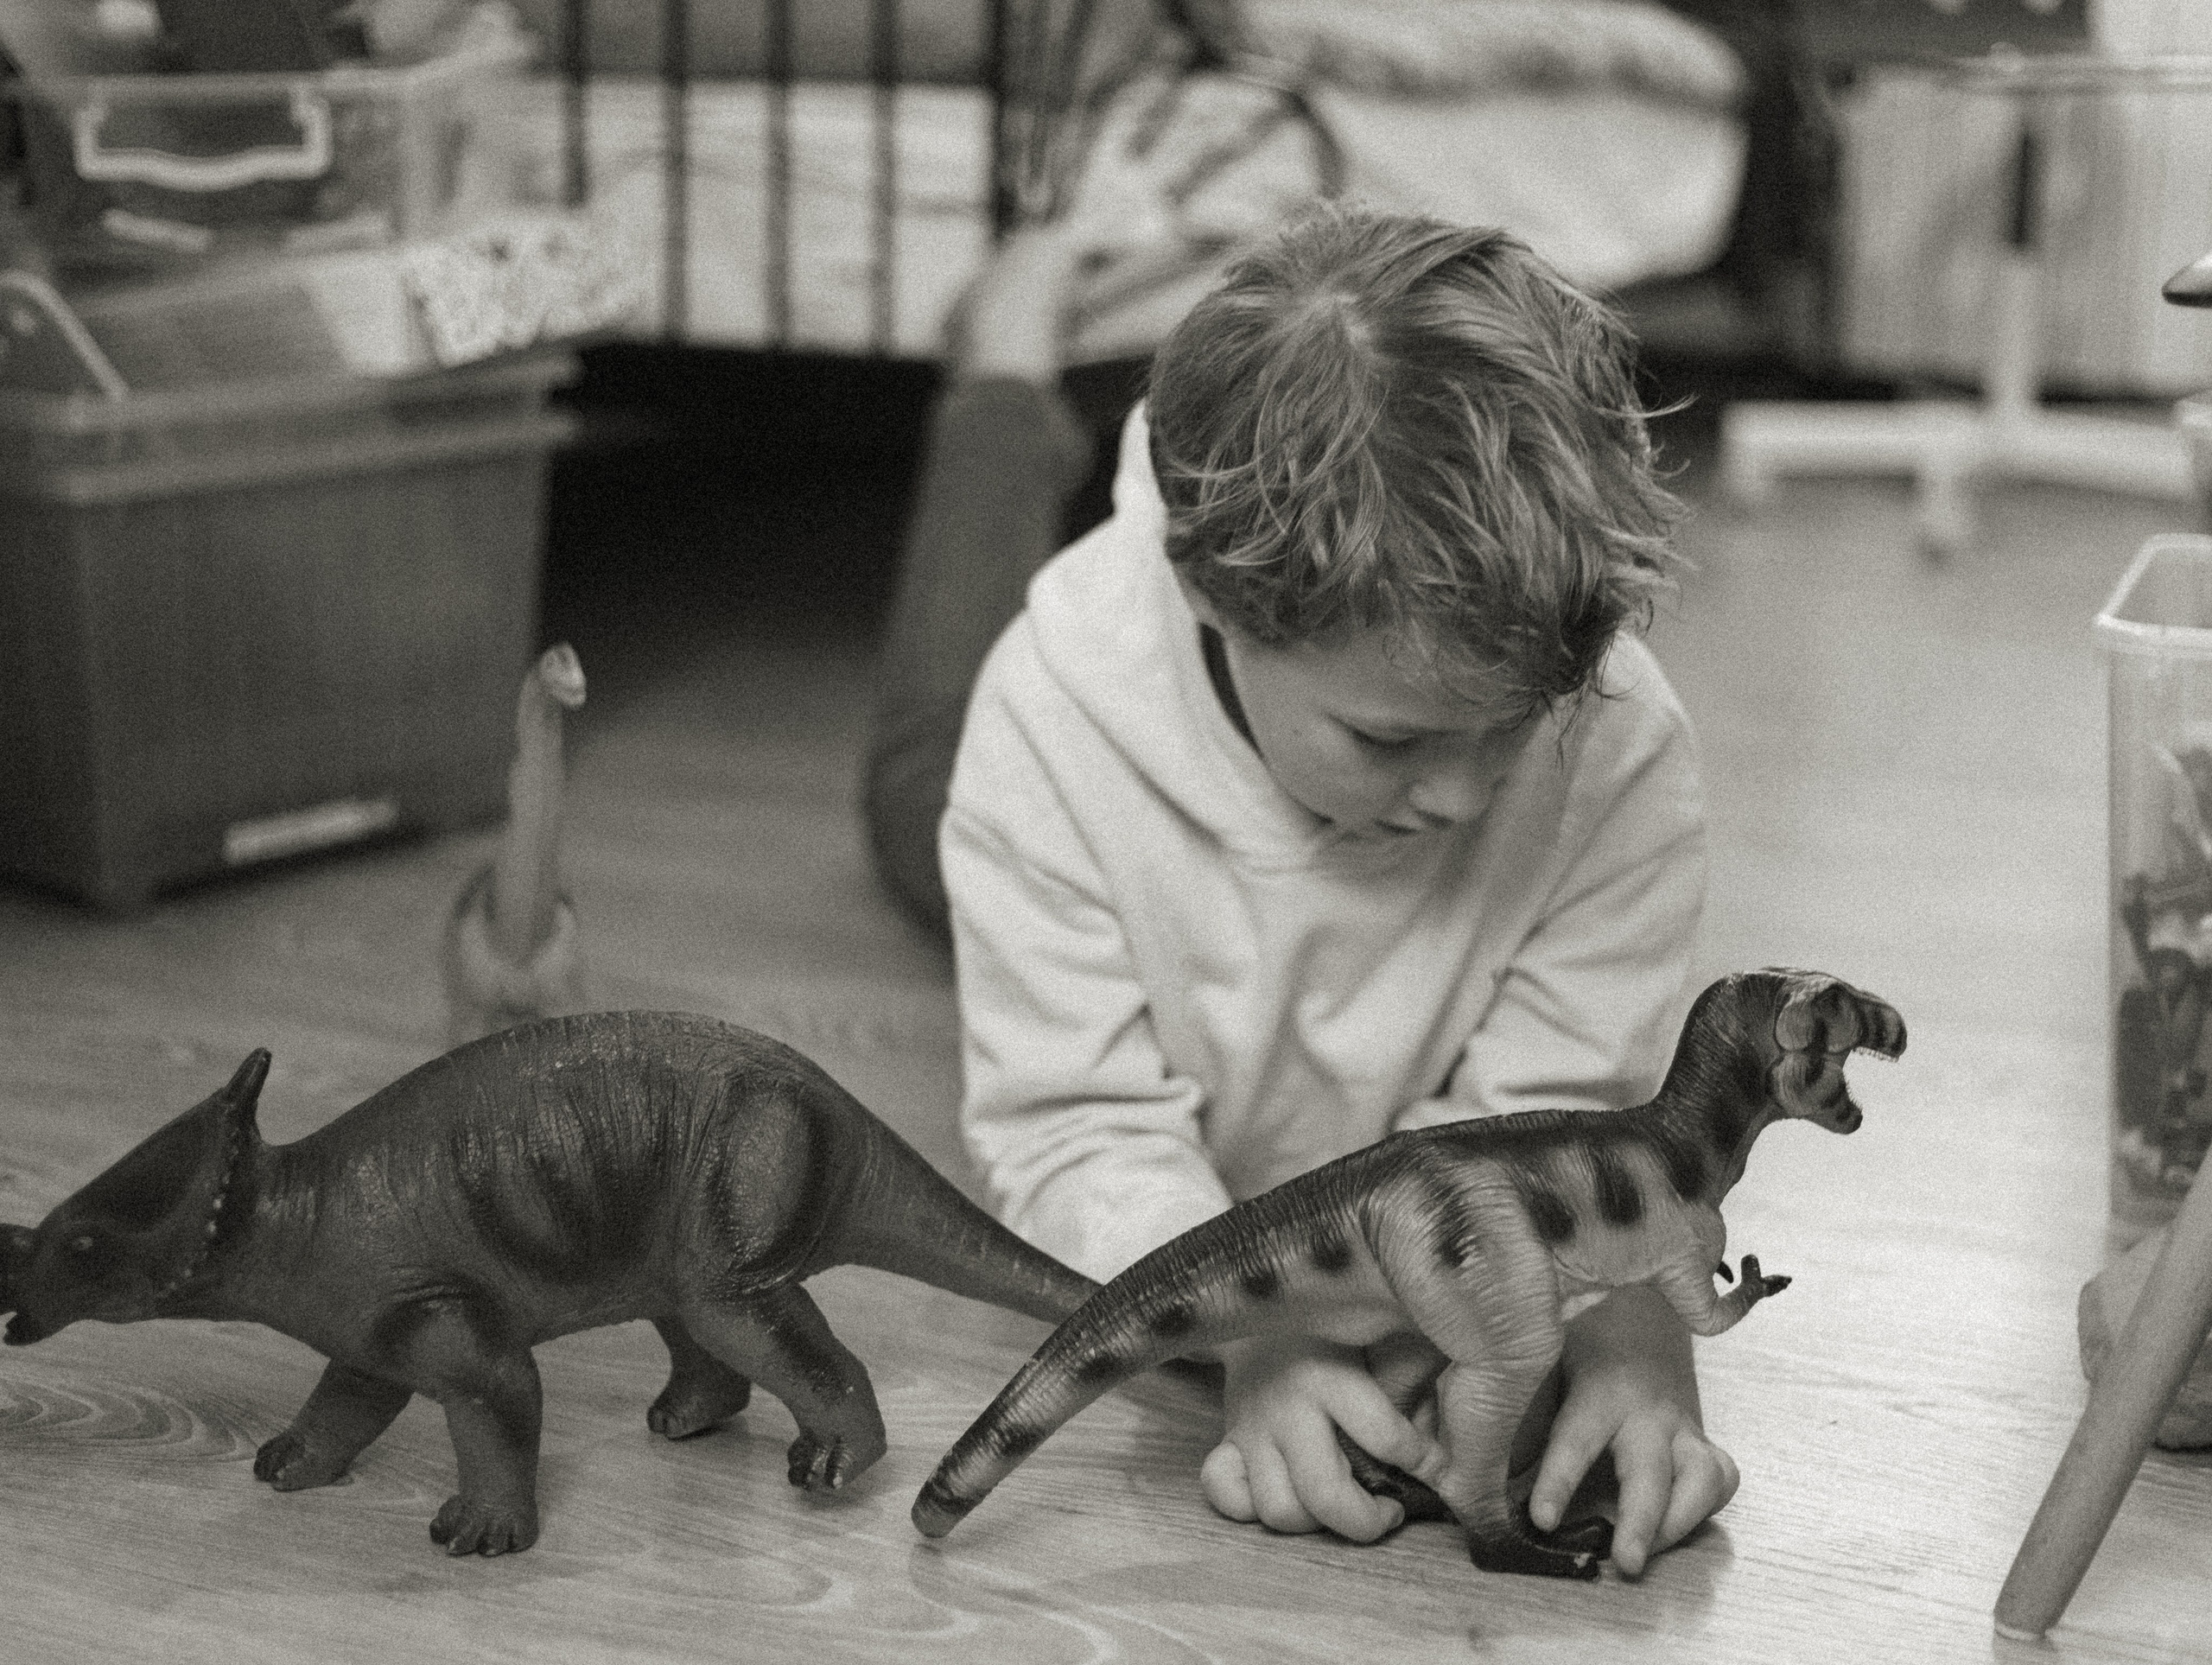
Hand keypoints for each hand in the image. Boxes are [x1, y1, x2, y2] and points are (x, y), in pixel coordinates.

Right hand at [1200, 1334, 1439, 1542]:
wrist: (1262, 1302)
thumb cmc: (1336, 1329)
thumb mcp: (1378, 1337)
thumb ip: (1416, 1378)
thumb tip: (1453, 1439)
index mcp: (1331, 1374)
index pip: (1386, 1436)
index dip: (1425, 1463)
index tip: (1440, 1467)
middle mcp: (1288, 1406)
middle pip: (1324, 1494)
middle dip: (1367, 1521)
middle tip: (1390, 1511)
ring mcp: (1252, 1428)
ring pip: (1278, 1509)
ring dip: (1315, 1524)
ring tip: (1343, 1506)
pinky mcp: (1227, 1441)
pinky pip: (1225, 1496)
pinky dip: (1252, 1509)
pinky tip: (1288, 1495)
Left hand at [1527, 1286, 1738, 1576]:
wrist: (1635, 1316)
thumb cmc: (1575, 1349)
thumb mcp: (1543, 1365)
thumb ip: (1514, 1413)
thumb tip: (1466, 1474)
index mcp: (1599, 1388)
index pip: (1577, 1438)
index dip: (1559, 1480)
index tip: (1542, 1520)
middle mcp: (1647, 1410)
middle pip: (1650, 1470)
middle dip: (1639, 1519)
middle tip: (1624, 1562)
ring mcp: (1683, 1426)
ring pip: (1703, 1479)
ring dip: (1678, 1524)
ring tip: (1644, 1554)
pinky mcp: (1704, 1441)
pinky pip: (1720, 1480)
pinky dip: (1702, 1509)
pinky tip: (1672, 1526)